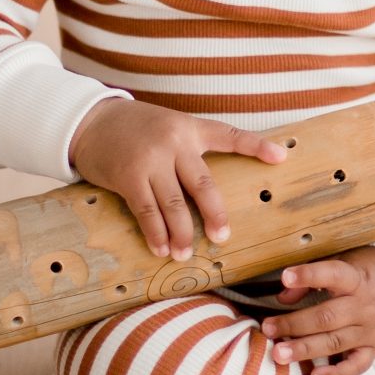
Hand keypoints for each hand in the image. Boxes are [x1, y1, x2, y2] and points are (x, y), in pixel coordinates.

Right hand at [68, 98, 286, 261]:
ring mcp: (151, 159)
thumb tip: (207, 188)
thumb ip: (190, 148)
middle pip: (203, 184)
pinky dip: (156, 233)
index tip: (281, 157)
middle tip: (222, 237)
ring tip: (185, 253)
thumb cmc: (136, 128)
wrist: (92, 120)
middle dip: (215, 214)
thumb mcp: (169, 126)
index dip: (256, 146)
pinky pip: (147, 211)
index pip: (229, 135)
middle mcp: (175, 142)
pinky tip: (161, 248)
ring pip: (174, 204)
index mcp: (190, 127)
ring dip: (182, 233)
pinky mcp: (129, 176)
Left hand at [258, 246, 374, 374]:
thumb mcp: (347, 259)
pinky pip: (356, 366)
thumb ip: (314, 277)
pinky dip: (337, 374)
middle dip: (294, 324)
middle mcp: (364, 306)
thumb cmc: (370, 268)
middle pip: (327, 317)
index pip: (333, 275)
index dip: (309, 275)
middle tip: (266, 327)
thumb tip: (283, 296)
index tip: (285, 276)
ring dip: (305, 349)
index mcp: (357, 278)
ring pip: (335, 343)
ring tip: (278, 354)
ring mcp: (370, 330)